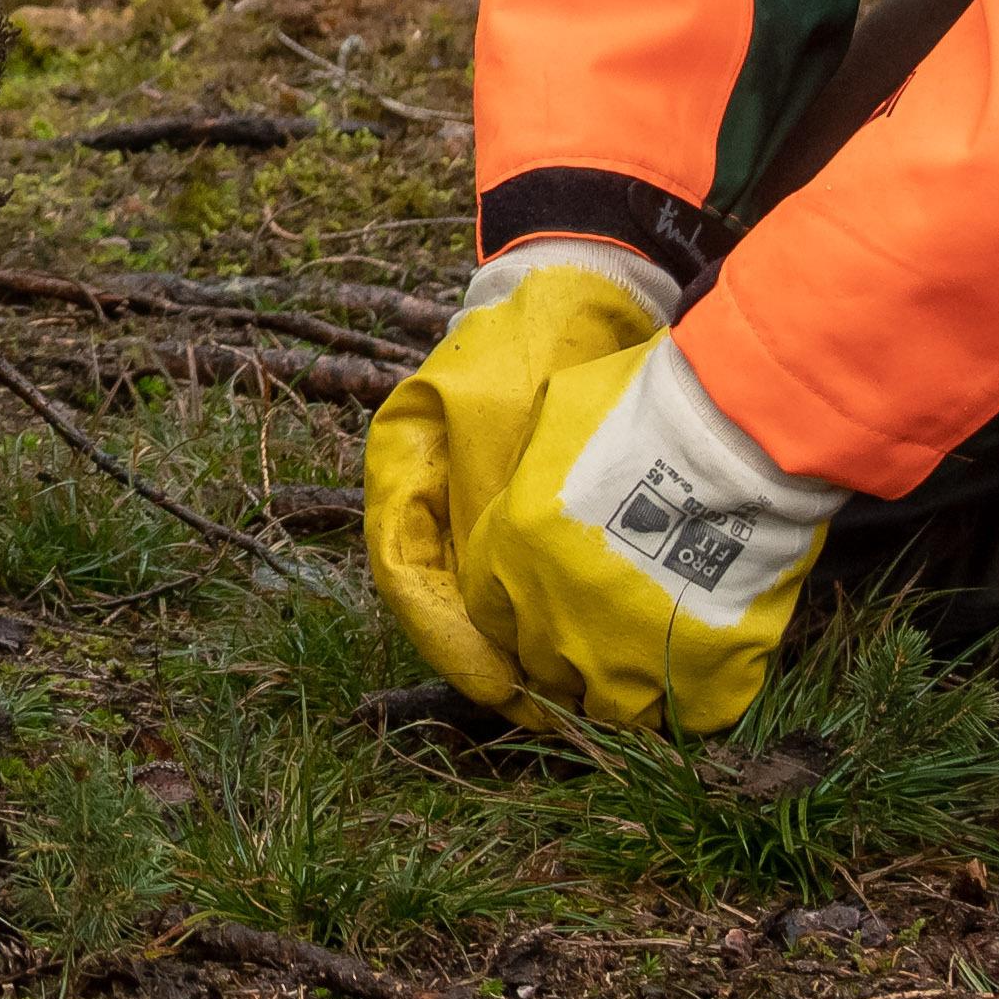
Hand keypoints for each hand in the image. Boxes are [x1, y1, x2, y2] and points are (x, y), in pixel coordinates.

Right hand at [360, 255, 669, 681]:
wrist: (589, 288)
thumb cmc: (534, 337)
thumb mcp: (494, 406)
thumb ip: (480, 491)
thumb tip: (490, 594)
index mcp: (401, 468)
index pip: (405, 577)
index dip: (447, 642)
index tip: (498, 684)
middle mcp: (428, 498)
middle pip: (444, 603)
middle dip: (490, 662)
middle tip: (547, 710)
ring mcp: (471, 506)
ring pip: (483, 602)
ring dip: (522, 654)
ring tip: (575, 698)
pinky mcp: (519, 513)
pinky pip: (524, 584)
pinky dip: (554, 622)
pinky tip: (597, 650)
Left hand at [395, 338, 841, 737]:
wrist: (736, 437)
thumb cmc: (643, 408)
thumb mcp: (558, 416)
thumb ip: (537, 462)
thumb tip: (538, 466)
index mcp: (508, 561)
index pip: (490, 616)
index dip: (521, 608)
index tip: (547, 596)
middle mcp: (553, 624)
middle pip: (545, 667)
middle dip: (568, 649)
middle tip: (608, 620)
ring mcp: (626, 662)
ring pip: (610, 708)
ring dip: (627, 684)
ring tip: (656, 653)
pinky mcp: (699, 680)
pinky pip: (688, 715)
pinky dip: (695, 696)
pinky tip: (707, 662)